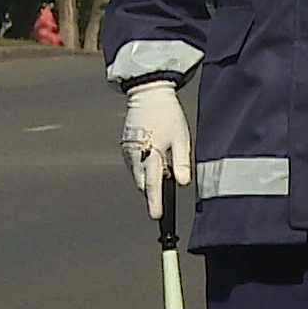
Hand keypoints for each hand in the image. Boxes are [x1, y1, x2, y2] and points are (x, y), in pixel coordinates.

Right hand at [120, 79, 191, 218]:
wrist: (148, 92)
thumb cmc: (168, 114)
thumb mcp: (182, 137)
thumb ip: (182, 162)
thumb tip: (182, 183)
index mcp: (151, 153)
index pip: (152, 185)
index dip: (155, 202)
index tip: (157, 216)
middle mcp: (135, 154)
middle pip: (143, 183)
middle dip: (152, 190)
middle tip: (166, 186)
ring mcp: (128, 150)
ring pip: (137, 174)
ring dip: (148, 176)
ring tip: (164, 163)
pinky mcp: (125, 145)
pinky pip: (134, 163)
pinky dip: (144, 166)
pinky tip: (155, 155)